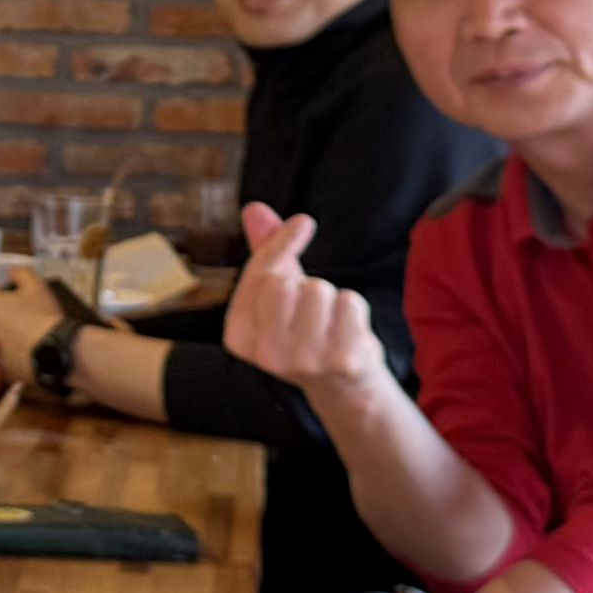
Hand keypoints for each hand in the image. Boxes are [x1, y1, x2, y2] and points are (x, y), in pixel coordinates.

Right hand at [217, 205, 379, 399]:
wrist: (340, 384)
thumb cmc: (304, 330)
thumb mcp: (277, 293)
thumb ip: (265, 250)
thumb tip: (255, 209)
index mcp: (239, 337)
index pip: (259, 274)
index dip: (282, 242)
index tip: (302, 225)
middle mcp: (266, 354)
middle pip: (285, 283)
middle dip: (305, 282)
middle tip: (310, 306)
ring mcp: (304, 360)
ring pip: (319, 290)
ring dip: (330, 296)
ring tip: (328, 321)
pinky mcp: (341, 360)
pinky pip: (349, 303)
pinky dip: (354, 309)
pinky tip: (348, 331)